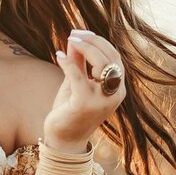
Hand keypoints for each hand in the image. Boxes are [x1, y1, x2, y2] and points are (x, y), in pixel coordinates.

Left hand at [44, 28, 126, 149]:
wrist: (63, 141)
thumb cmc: (70, 111)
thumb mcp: (76, 82)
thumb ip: (78, 62)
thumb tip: (74, 38)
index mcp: (117, 88)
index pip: (114, 57)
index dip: (98, 41)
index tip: (81, 33)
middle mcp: (115, 94)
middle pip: (110, 57)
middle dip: (92, 41)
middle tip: (74, 34)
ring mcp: (102, 100)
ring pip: (101, 63)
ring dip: (85, 48)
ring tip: (70, 40)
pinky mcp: (85, 104)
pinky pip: (79, 77)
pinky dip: (68, 63)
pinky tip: (58, 56)